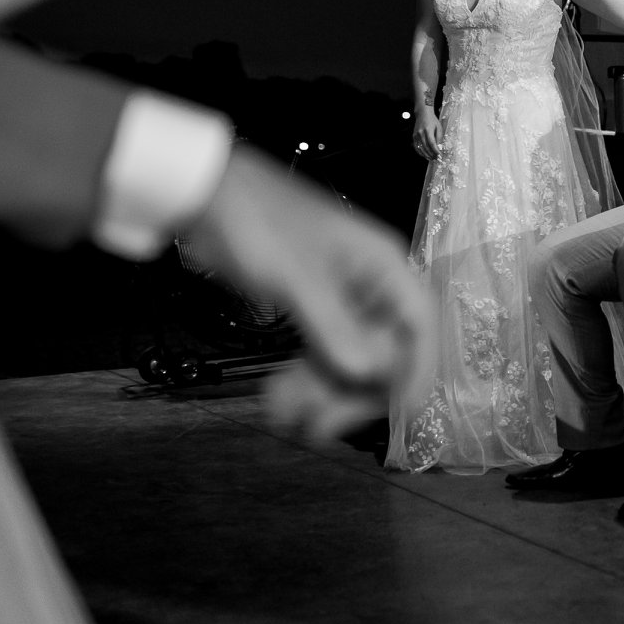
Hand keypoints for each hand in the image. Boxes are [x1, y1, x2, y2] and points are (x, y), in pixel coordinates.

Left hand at [182, 147, 432, 440]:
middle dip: (354, 392)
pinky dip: (304, 380)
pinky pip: (322, 353)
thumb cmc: (258, 223)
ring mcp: (342, 299)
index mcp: (384, 265)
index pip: (420, 324)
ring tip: (286, 419)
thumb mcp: (298, 278)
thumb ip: (336, 329)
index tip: (398, 413)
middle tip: (319, 428)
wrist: (204, 194)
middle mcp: (372, 285)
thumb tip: (369, 376)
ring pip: (351, 359)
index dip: (417, 370)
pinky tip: (279, 400)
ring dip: (324, 393)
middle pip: (385, 351)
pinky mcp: (312, 309)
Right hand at [411, 107, 441, 159]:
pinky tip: (425, 155)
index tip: (439, 155)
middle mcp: (421, 133)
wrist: (423, 114)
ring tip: (431, 159)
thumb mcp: (438, 127)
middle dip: (432, 154)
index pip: (432, 143)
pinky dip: (420, 152)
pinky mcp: (414, 136)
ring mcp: (416, 135)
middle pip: (426, 147)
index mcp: (428, 130)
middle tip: (436, 159)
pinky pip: (416, 147)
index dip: (435, 151)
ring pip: (421, 148)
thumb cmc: (432, 120)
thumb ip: (438, 137)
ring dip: (426, 155)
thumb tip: (439, 148)